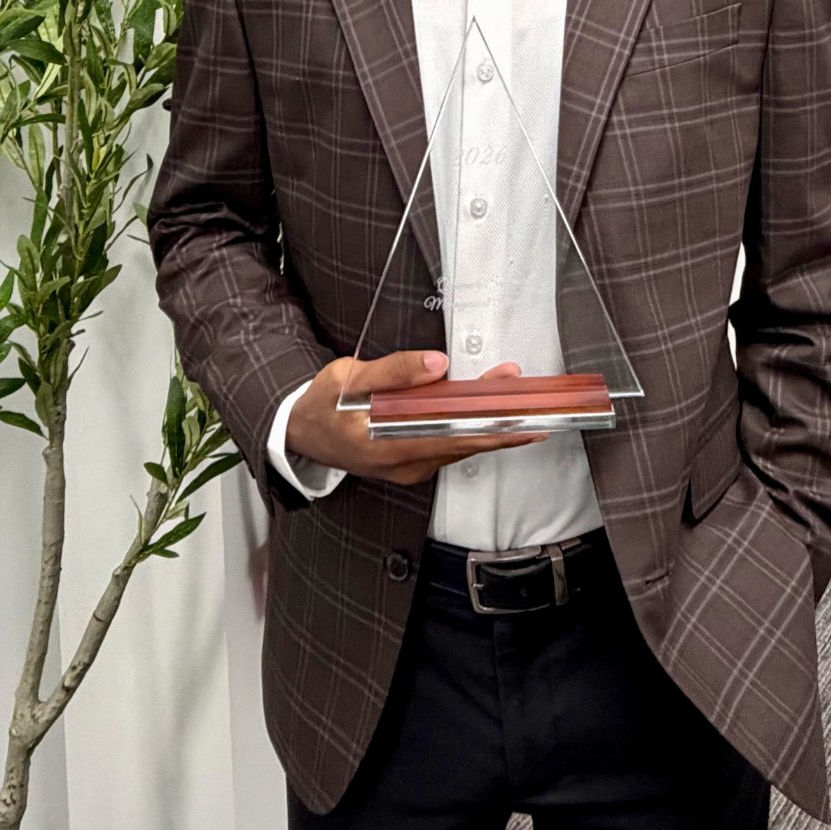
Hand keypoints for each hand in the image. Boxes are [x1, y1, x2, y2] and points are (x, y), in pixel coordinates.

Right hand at [285, 349, 547, 487]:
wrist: (299, 433)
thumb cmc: (322, 405)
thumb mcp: (348, 379)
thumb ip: (393, 372)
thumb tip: (437, 364)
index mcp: (388, 447)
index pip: (452, 440)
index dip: (491, 431)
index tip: (522, 422)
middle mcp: (404, 464)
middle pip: (463, 442)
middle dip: (499, 421)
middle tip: (531, 401)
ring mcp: (409, 465)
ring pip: (458, 443)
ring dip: (486, 421)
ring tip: (512, 393)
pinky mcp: (411, 459)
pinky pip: (447, 444)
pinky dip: (468, 425)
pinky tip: (484, 407)